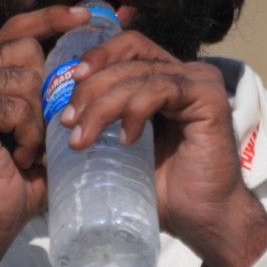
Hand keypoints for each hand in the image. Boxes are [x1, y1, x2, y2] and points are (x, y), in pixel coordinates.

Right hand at [0, 4, 89, 266]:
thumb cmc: (20, 179)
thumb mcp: (43, 125)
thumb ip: (53, 92)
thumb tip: (95, 56)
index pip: (17, 30)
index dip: (52, 19)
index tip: (88, 15)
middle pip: (27, 49)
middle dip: (49, 88)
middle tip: (46, 130)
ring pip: (26, 79)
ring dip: (40, 120)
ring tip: (29, 151)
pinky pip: (17, 105)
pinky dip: (28, 134)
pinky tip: (19, 158)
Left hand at [60, 31, 266, 266]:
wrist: (202, 219)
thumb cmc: (164, 189)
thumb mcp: (123, 149)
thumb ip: (103, 124)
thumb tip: (56, 117)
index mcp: (166, 78)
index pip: (127, 47)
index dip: (96, 57)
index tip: (67, 85)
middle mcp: (186, 73)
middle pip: (128, 57)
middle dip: (90, 88)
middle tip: (68, 122)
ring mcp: (200, 82)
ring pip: (138, 75)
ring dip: (103, 105)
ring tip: (84, 139)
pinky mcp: (209, 98)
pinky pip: (161, 89)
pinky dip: (135, 110)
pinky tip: (126, 139)